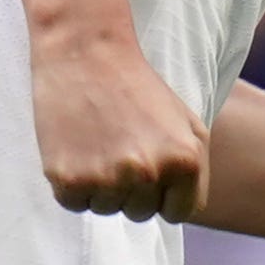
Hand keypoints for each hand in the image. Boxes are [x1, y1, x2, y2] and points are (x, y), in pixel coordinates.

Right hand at [31, 30, 210, 222]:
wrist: (86, 51)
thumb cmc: (138, 85)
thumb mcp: (187, 122)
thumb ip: (195, 170)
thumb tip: (184, 209)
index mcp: (184, 161)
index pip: (178, 212)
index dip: (162, 193)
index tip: (150, 168)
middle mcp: (148, 173)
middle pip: (140, 213)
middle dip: (131, 188)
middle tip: (119, 146)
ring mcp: (107, 179)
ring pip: (105, 209)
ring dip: (100, 185)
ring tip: (98, 142)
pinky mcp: (69, 179)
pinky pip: (74, 203)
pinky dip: (71, 182)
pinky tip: (76, 147)